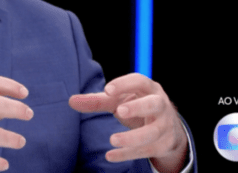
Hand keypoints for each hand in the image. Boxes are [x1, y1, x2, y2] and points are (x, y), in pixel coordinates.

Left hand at [68, 73, 187, 172]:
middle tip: (119, 111)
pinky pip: (147, 150)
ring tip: (112, 140)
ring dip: (133, 137)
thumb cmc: (136, 105)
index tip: (107, 90)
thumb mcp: (118, 100)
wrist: (167, 126)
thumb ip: (96, 101)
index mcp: (148, 88)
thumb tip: (71, 101)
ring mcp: (164, 125)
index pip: (139, 81)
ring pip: (152, 132)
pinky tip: (111, 156)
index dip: (124, 84)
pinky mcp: (163, 144)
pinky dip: (128, 154)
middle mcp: (160, 104)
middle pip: (153, 104)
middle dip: (137, 107)